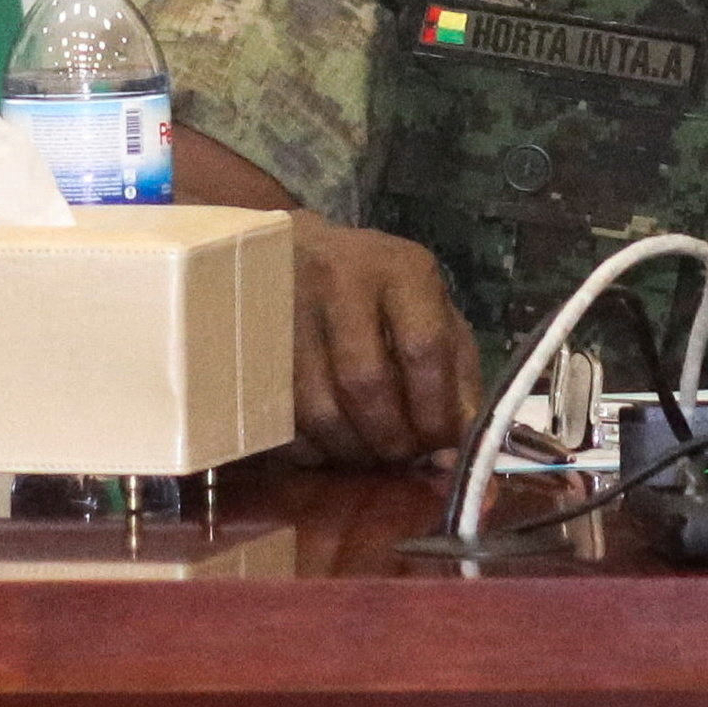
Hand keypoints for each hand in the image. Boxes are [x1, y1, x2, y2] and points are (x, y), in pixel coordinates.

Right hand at [285, 218, 478, 466]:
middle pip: (365, 383)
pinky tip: (330, 444)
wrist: (297, 251)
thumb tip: (456, 452)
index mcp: (399, 269)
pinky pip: (281, 418)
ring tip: (369, 453)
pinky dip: (311, 449)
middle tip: (401, 456)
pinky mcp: (251, 343)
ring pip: (319, 408)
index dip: (435, 411)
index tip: (440, 445)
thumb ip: (456, 377)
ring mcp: (287, 309)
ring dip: (350, 450)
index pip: (423, 349)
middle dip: (390, 439)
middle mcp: (339, 280)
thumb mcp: (433, 312)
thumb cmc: (381, 291)